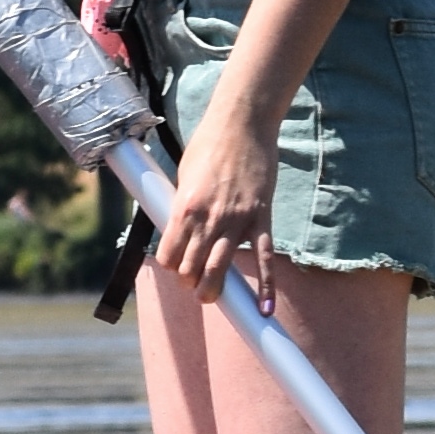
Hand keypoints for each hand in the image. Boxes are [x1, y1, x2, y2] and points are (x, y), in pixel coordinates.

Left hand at [152, 79, 279, 298]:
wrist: (242, 124)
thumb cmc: (209, 145)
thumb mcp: (184, 175)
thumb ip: (182, 205)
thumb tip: (179, 228)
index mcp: (184, 208)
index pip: (169, 257)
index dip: (171, 267)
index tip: (176, 266)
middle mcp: (208, 219)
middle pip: (191, 270)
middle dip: (190, 281)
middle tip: (193, 280)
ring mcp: (236, 221)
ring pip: (220, 270)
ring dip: (212, 289)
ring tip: (211, 295)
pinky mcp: (261, 218)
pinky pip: (264, 259)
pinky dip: (265, 287)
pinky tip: (264, 309)